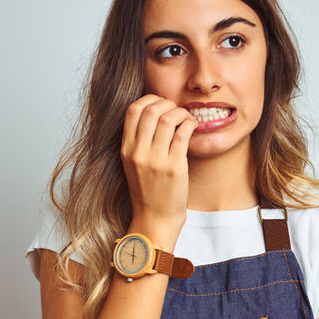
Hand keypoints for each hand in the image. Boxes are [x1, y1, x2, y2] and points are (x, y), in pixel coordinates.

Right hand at [121, 95, 195, 237]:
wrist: (155, 218)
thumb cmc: (148, 190)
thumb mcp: (133, 163)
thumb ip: (139, 140)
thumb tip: (155, 112)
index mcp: (126, 149)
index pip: (132, 110)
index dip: (149, 100)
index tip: (161, 105)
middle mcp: (138, 153)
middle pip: (151, 110)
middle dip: (167, 104)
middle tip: (176, 111)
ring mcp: (156, 160)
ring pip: (168, 119)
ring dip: (181, 113)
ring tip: (186, 119)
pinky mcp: (174, 167)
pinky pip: (182, 134)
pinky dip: (190, 124)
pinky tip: (192, 127)